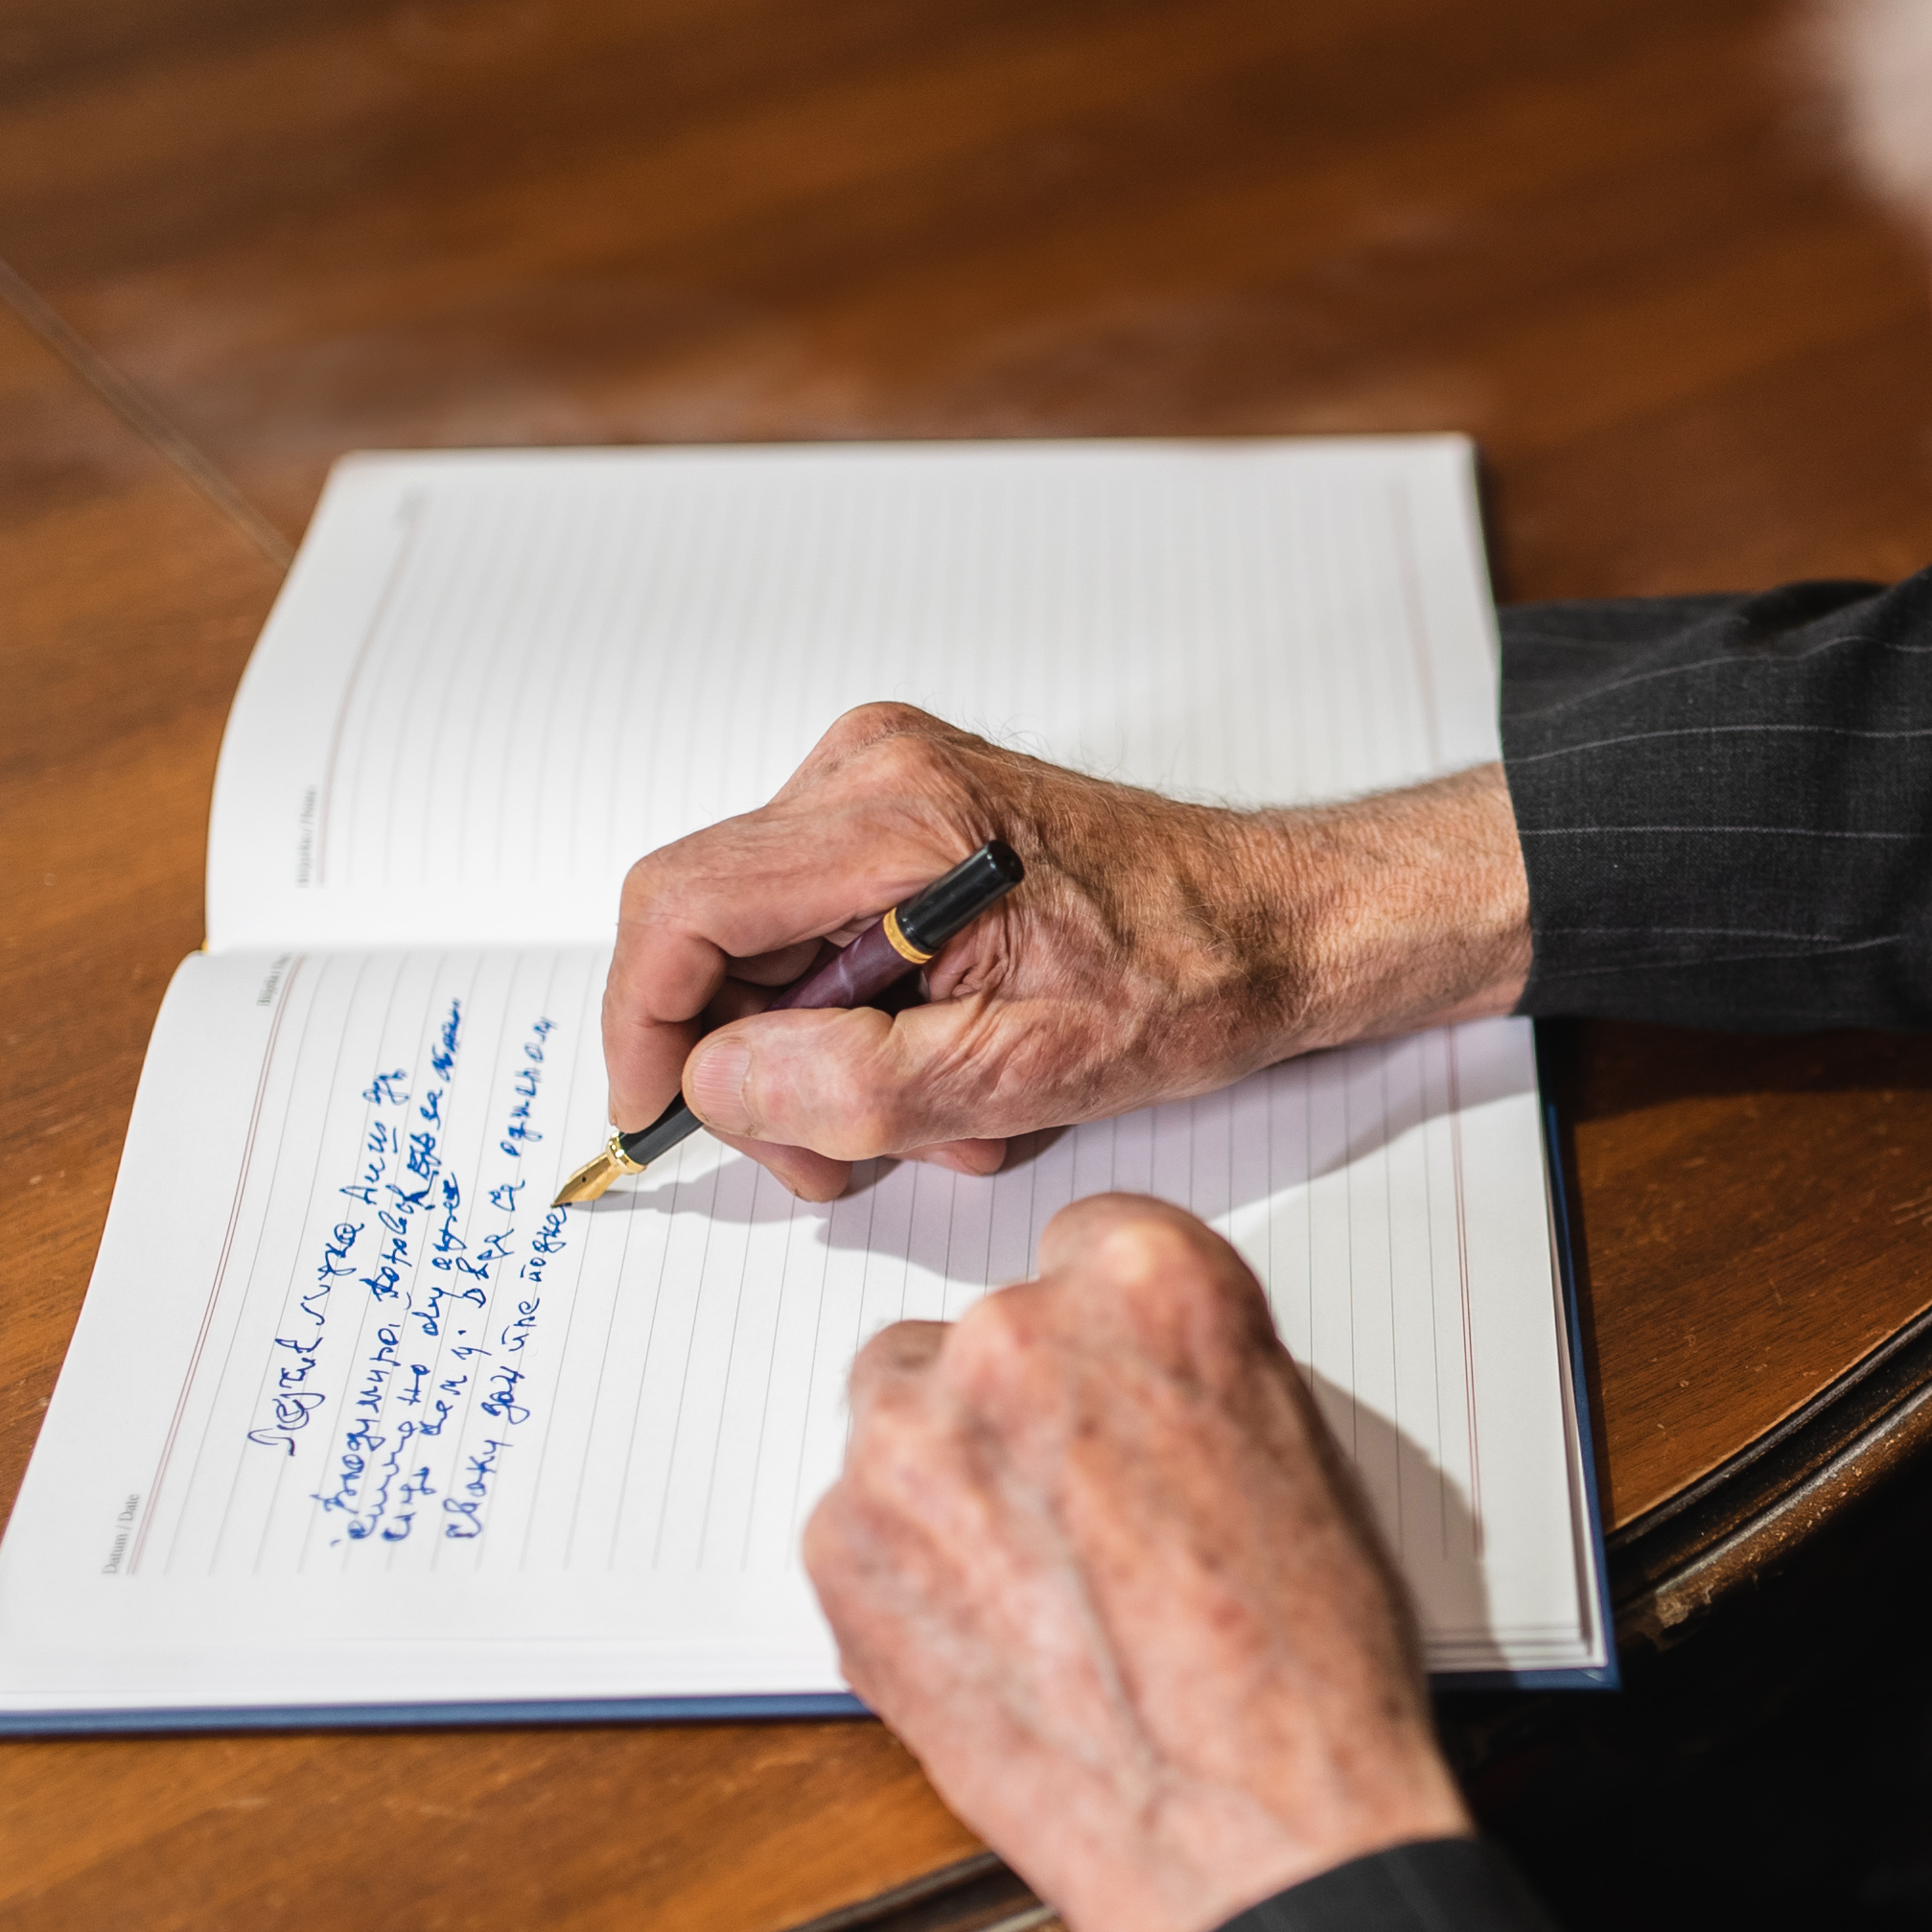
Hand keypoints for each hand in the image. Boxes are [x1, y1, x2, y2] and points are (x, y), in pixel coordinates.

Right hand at [607, 703, 1526, 1197]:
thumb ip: (864, 1085)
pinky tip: (963, 1063)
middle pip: (713, 939)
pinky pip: (822, 945)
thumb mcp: (1036, 1070)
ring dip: (837, 1063)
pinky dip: (873, 1027)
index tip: (657, 1120)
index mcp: (897, 811)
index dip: (645, 1028)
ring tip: (954, 1111)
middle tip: (854, 1158)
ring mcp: (882, 790)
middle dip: (765, 1071)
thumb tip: (717, 1081)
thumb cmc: (1198, 978)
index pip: (682, 908)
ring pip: (767, 958)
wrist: (1286, 924)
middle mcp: (871, 773)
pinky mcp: (899, 825)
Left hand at [803, 1193, 1470, 1931]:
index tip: (1108, 1383)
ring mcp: (913, 1442)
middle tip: (1081, 1509)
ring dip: (948, 1473)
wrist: (1246, 1834)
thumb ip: (1184, 1371)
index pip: (1087, 1244)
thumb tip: (1119, 1374)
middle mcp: (1016, 1336)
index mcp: (1153, 1288)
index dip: (1102, 1334)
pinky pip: (857, 1520)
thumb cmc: (1306, 1665)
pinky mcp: (840, 1548)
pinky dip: (907, 1569)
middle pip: (983, 1328)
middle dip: (1021, 1406)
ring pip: (901, 1412)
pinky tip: (994, 1639)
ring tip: (1035, 1582)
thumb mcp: (1294, 1448)